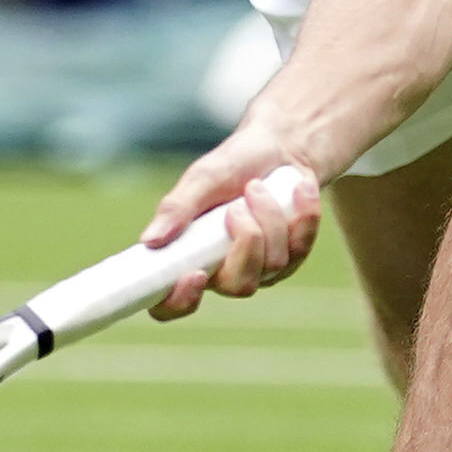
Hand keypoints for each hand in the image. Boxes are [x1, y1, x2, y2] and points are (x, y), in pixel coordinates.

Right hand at [140, 132, 322, 318]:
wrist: (279, 147)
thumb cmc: (232, 165)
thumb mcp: (201, 179)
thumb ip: (176, 209)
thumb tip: (149, 242)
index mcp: (188, 258)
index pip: (171, 305)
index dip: (180, 302)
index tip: (195, 274)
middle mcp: (223, 272)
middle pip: (239, 286)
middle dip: (247, 242)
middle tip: (237, 206)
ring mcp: (261, 268)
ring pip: (273, 264)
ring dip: (269, 218)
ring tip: (257, 186)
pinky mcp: (293, 256)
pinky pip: (301, 248)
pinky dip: (302, 215)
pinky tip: (300, 190)